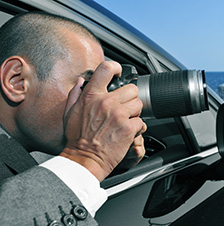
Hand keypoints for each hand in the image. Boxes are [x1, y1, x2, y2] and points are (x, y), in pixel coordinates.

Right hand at [60, 61, 145, 180]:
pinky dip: (137, 127)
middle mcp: (106, 102)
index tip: (119, 72)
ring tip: (126, 120)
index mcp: (91, 96)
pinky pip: (141, 122)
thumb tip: (81, 81)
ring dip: (135, 112)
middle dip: (130, 98)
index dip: (116, 67)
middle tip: (125, 107)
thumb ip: (75, 94)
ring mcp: (118, 115)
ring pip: (139, 104)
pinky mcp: (128, 128)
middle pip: (131, 89)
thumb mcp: (69, 113)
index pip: (106, 69)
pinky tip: (128, 132)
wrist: (84, 159)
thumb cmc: (77, 139)